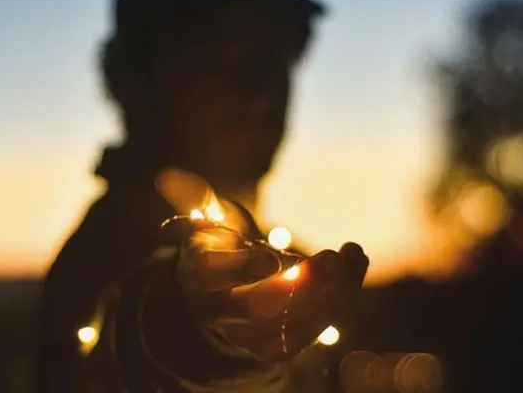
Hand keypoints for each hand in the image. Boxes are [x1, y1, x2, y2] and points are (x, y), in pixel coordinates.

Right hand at [157, 168, 368, 362]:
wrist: (224, 295)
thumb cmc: (219, 246)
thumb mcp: (206, 219)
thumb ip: (195, 198)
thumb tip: (168, 176)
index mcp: (196, 273)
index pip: (209, 276)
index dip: (238, 267)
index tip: (270, 255)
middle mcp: (217, 310)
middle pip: (254, 308)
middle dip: (295, 285)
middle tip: (329, 258)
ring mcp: (247, 335)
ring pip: (289, 325)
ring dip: (330, 291)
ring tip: (353, 255)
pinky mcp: (276, 347)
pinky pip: (310, 333)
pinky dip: (338, 301)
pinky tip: (353, 268)